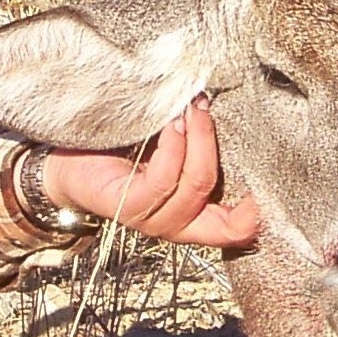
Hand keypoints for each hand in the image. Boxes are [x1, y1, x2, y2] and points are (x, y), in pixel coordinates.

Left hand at [39, 99, 265, 248]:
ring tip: (190, 110)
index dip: (258, 217)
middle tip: (212, 110)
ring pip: (196, 187)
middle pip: (227, 214)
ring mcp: (152, 220)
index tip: (272, 176)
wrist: (65, 165)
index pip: (235, 232)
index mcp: (192, 217)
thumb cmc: (121, 152)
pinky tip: (171, 125)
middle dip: (226, 157)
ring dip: (199, 141)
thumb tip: (228, 104)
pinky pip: (164, 180)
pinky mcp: (128, 207)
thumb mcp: (169, 149)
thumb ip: (198, 143)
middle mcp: (176, 226)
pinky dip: (174, 148)